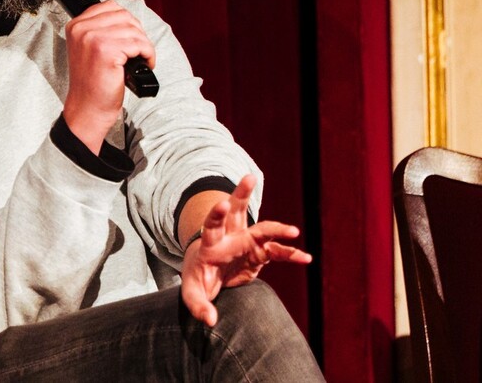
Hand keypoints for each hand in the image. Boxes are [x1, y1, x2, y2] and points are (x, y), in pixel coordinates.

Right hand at [63, 0, 154, 152]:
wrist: (88, 108)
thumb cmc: (92, 82)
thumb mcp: (89, 49)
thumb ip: (101, 29)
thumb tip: (128, 18)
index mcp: (76, 25)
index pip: (110, 6)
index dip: (126, 22)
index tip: (129, 39)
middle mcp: (81, 29)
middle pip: (124, 16)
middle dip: (137, 33)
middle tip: (137, 51)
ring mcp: (93, 39)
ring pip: (134, 29)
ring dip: (144, 45)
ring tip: (140, 60)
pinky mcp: (107, 51)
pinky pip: (139, 44)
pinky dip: (148, 54)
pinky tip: (143, 65)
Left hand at [180, 174, 311, 326]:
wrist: (209, 273)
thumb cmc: (198, 279)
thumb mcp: (192, 294)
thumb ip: (198, 305)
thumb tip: (211, 320)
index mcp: (210, 243)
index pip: (211, 225)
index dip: (216, 214)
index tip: (223, 202)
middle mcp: (229, 236)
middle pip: (235, 211)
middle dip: (242, 194)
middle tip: (250, 177)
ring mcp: (246, 242)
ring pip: (262, 228)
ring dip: (278, 228)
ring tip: (294, 232)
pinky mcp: (259, 253)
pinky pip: (278, 251)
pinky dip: (291, 254)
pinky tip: (305, 259)